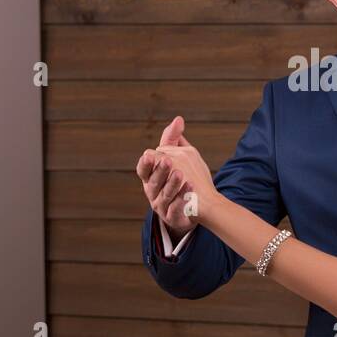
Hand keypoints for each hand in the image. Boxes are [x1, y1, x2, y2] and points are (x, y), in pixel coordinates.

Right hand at [136, 116, 197, 235]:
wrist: (194, 205)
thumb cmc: (180, 179)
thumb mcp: (175, 158)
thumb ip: (172, 141)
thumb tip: (178, 119)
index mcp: (150, 177)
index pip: (143, 170)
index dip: (145, 164)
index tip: (149, 155)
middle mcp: (153, 192)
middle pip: (153, 182)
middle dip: (160, 171)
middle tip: (168, 161)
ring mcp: (162, 206)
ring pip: (164, 195)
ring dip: (172, 184)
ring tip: (181, 174)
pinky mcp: (173, 216)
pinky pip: (176, 208)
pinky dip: (182, 199)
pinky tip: (190, 189)